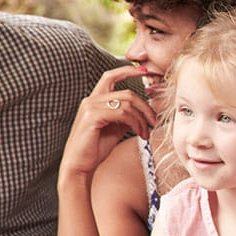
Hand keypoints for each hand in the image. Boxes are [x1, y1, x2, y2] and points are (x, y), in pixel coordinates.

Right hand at [60, 65, 156, 180]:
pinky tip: (139, 133)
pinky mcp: (92, 117)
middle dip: (146, 107)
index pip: (111, 76)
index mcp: (95, 100)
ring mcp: (90, 107)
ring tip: (146, 133)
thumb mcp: (115, 128)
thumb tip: (144, 110)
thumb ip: (126, 116)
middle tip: (155, 121)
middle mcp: (91, 100)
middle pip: (128, 93)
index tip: (146, 70)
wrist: (80, 165)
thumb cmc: (96, 148)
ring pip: (127, 103)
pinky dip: (136, 122)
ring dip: (142, 119)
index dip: (128, 70)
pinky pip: (122, 113)